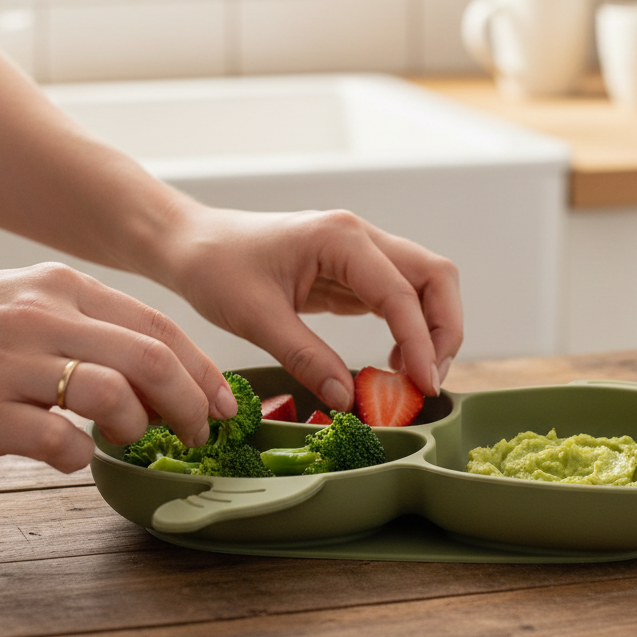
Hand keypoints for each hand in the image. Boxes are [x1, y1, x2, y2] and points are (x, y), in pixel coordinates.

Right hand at [0, 263, 236, 471]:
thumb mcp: (28, 298)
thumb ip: (89, 324)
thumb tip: (152, 368)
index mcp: (64, 286)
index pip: (159, 325)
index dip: (202, 368)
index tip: (221, 401)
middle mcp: (45, 317)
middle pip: (151, 358)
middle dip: (191, 402)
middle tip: (199, 433)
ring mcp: (12, 364)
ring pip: (113, 395)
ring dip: (138, 426)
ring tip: (131, 438)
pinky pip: (57, 442)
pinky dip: (80, 456)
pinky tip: (72, 454)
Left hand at [165, 206, 463, 411]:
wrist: (193, 245)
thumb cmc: (217, 268)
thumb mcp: (256, 318)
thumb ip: (306, 357)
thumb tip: (348, 399)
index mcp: (340, 237)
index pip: (402, 292)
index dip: (421, 342)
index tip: (423, 387)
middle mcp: (360, 237)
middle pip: (434, 275)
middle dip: (443, 329)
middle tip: (428, 381)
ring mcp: (360, 251)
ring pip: (424, 284)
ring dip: (431, 329)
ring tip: (411, 378)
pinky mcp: (353, 271)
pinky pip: (399, 297)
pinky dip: (409, 329)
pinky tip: (393, 363)